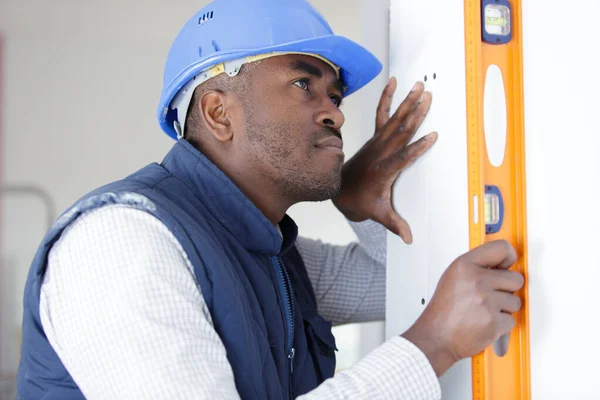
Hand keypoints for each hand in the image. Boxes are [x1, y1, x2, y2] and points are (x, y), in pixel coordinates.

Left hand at [333, 78, 436, 243]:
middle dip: (415, 115)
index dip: (417, 148)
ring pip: (394, 120)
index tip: (431, 137)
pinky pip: (381, 114)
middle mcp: (380, 153)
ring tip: (420, 86)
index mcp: (383, 171)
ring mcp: (377, 143)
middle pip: (400, 132)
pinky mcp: (375, 137)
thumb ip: (395, 224)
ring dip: (407, 102)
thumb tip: (408, 239)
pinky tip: (393, 82)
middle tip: (428, 98)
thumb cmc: (361, 201)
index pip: (403, 159)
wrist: (339, 190)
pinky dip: (387, 97)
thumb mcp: (378, 214)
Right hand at [401, 240, 524, 376]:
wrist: (436, 336)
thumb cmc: (444, 310)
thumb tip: (501, 264)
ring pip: (515, 302)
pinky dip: (501, 325)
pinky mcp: (493, 321)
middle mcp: (476, 280)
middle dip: (507, 290)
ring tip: (483, 311)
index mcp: (465, 265)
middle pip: (515, 278)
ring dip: (504, 309)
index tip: (507, 265)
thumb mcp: (453, 277)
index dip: (509, 257)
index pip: (501, 248)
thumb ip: (476, 267)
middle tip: (490, 297)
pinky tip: (484, 323)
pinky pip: (511, 320)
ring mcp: (486, 301)